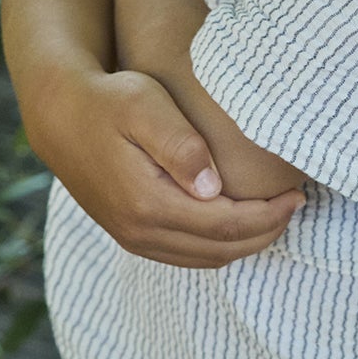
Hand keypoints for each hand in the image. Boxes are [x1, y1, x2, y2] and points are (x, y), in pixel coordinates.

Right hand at [37, 65, 303, 268]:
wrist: (60, 113)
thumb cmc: (110, 100)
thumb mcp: (145, 106)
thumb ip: (181, 146)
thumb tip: (214, 188)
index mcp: (148, 203)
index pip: (226, 226)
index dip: (268, 216)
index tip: (297, 194)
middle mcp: (139, 230)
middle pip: (220, 250)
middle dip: (265, 232)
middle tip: (296, 204)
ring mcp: (132, 237)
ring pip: (204, 258)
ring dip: (245, 242)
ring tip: (276, 213)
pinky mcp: (130, 234)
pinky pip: (186, 254)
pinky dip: (219, 245)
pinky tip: (239, 220)